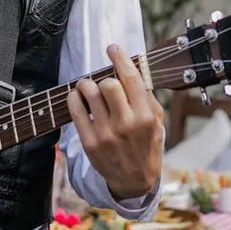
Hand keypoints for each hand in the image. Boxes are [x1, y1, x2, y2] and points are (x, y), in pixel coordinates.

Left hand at [68, 44, 163, 199]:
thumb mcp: (157, 122)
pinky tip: (77, 98)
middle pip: (109, 84)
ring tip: (87, 87)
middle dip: (104, 78)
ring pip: (89, 93)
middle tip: (102, 81)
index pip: (132, 78)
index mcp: (146, 116)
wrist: (134, 180)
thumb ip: (147, 97)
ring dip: (86, 85)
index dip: (120, 59)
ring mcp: (107, 134)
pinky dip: (74, 98)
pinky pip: (76, 111)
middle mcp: (127, 124)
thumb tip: (133, 70)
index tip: (112, 49)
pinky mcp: (90, 143)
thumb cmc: (146, 146)